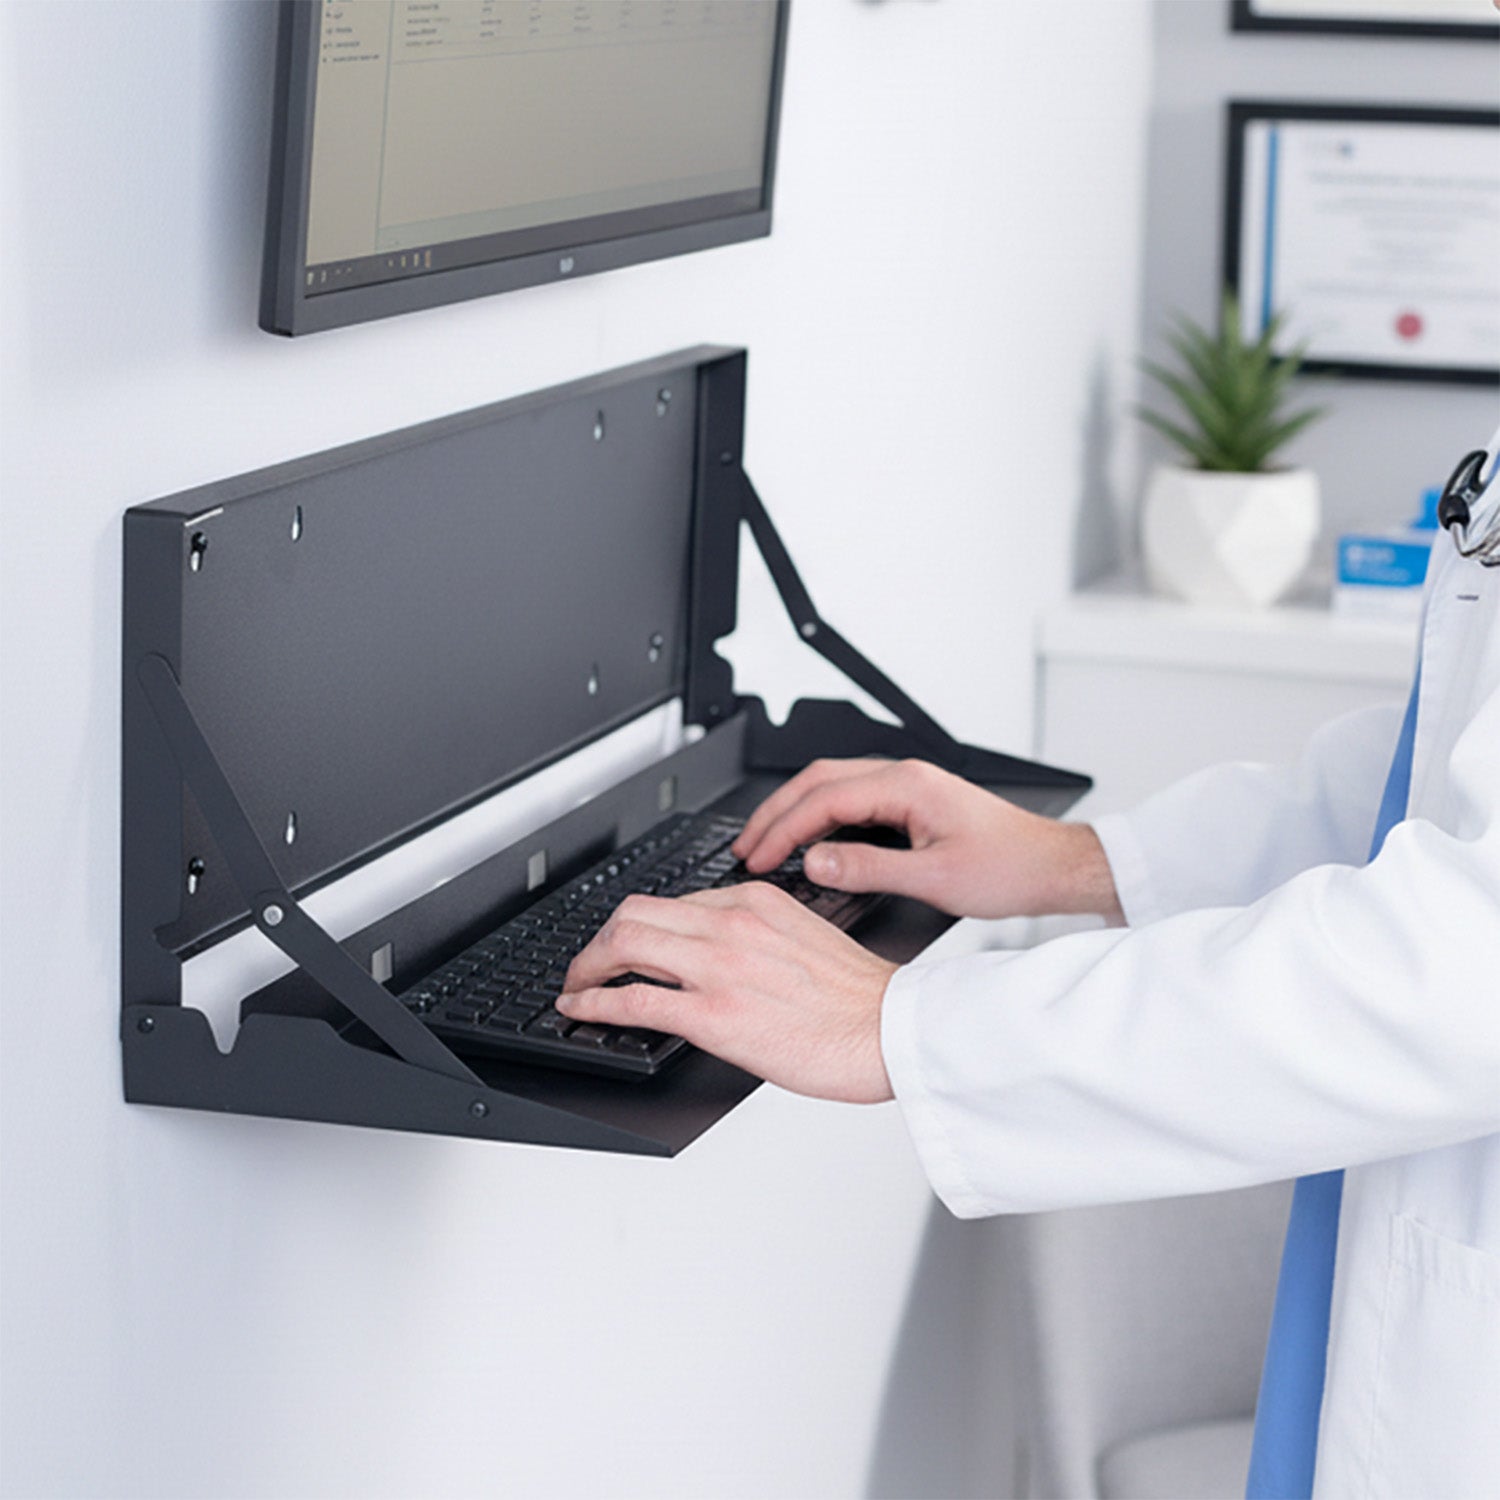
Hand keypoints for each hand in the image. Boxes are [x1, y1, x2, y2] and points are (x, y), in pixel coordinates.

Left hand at [556, 883, 897, 1101]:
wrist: (889, 1030)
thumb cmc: (860, 997)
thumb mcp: (805, 936)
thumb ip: (758, 934)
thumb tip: (720, 954)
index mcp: (755, 901)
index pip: (673, 901)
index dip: (637, 925)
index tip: (627, 945)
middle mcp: (731, 924)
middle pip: (633, 912)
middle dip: (599, 940)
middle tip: (588, 965)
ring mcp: (718, 967)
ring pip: (623, 945)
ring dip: (586, 967)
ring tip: (577, 987)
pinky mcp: (712, 1015)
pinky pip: (632, 1002)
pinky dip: (594, 1005)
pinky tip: (581, 1012)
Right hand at [734, 758, 1121, 922]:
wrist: (1051, 865)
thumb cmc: (1008, 868)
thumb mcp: (933, 878)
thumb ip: (868, 868)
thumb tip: (815, 862)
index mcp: (907, 785)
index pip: (824, 798)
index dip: (784, 828)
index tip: (758, 856)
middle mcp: (905, 776)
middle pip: (818, 780)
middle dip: (776, 813)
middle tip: (746, 847)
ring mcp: (908, 785)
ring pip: (832, 785)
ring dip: (795, 812)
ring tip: (765, 842)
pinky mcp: (913, 801)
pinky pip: (851, 798)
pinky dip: (820, 816)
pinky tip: (808, 839)